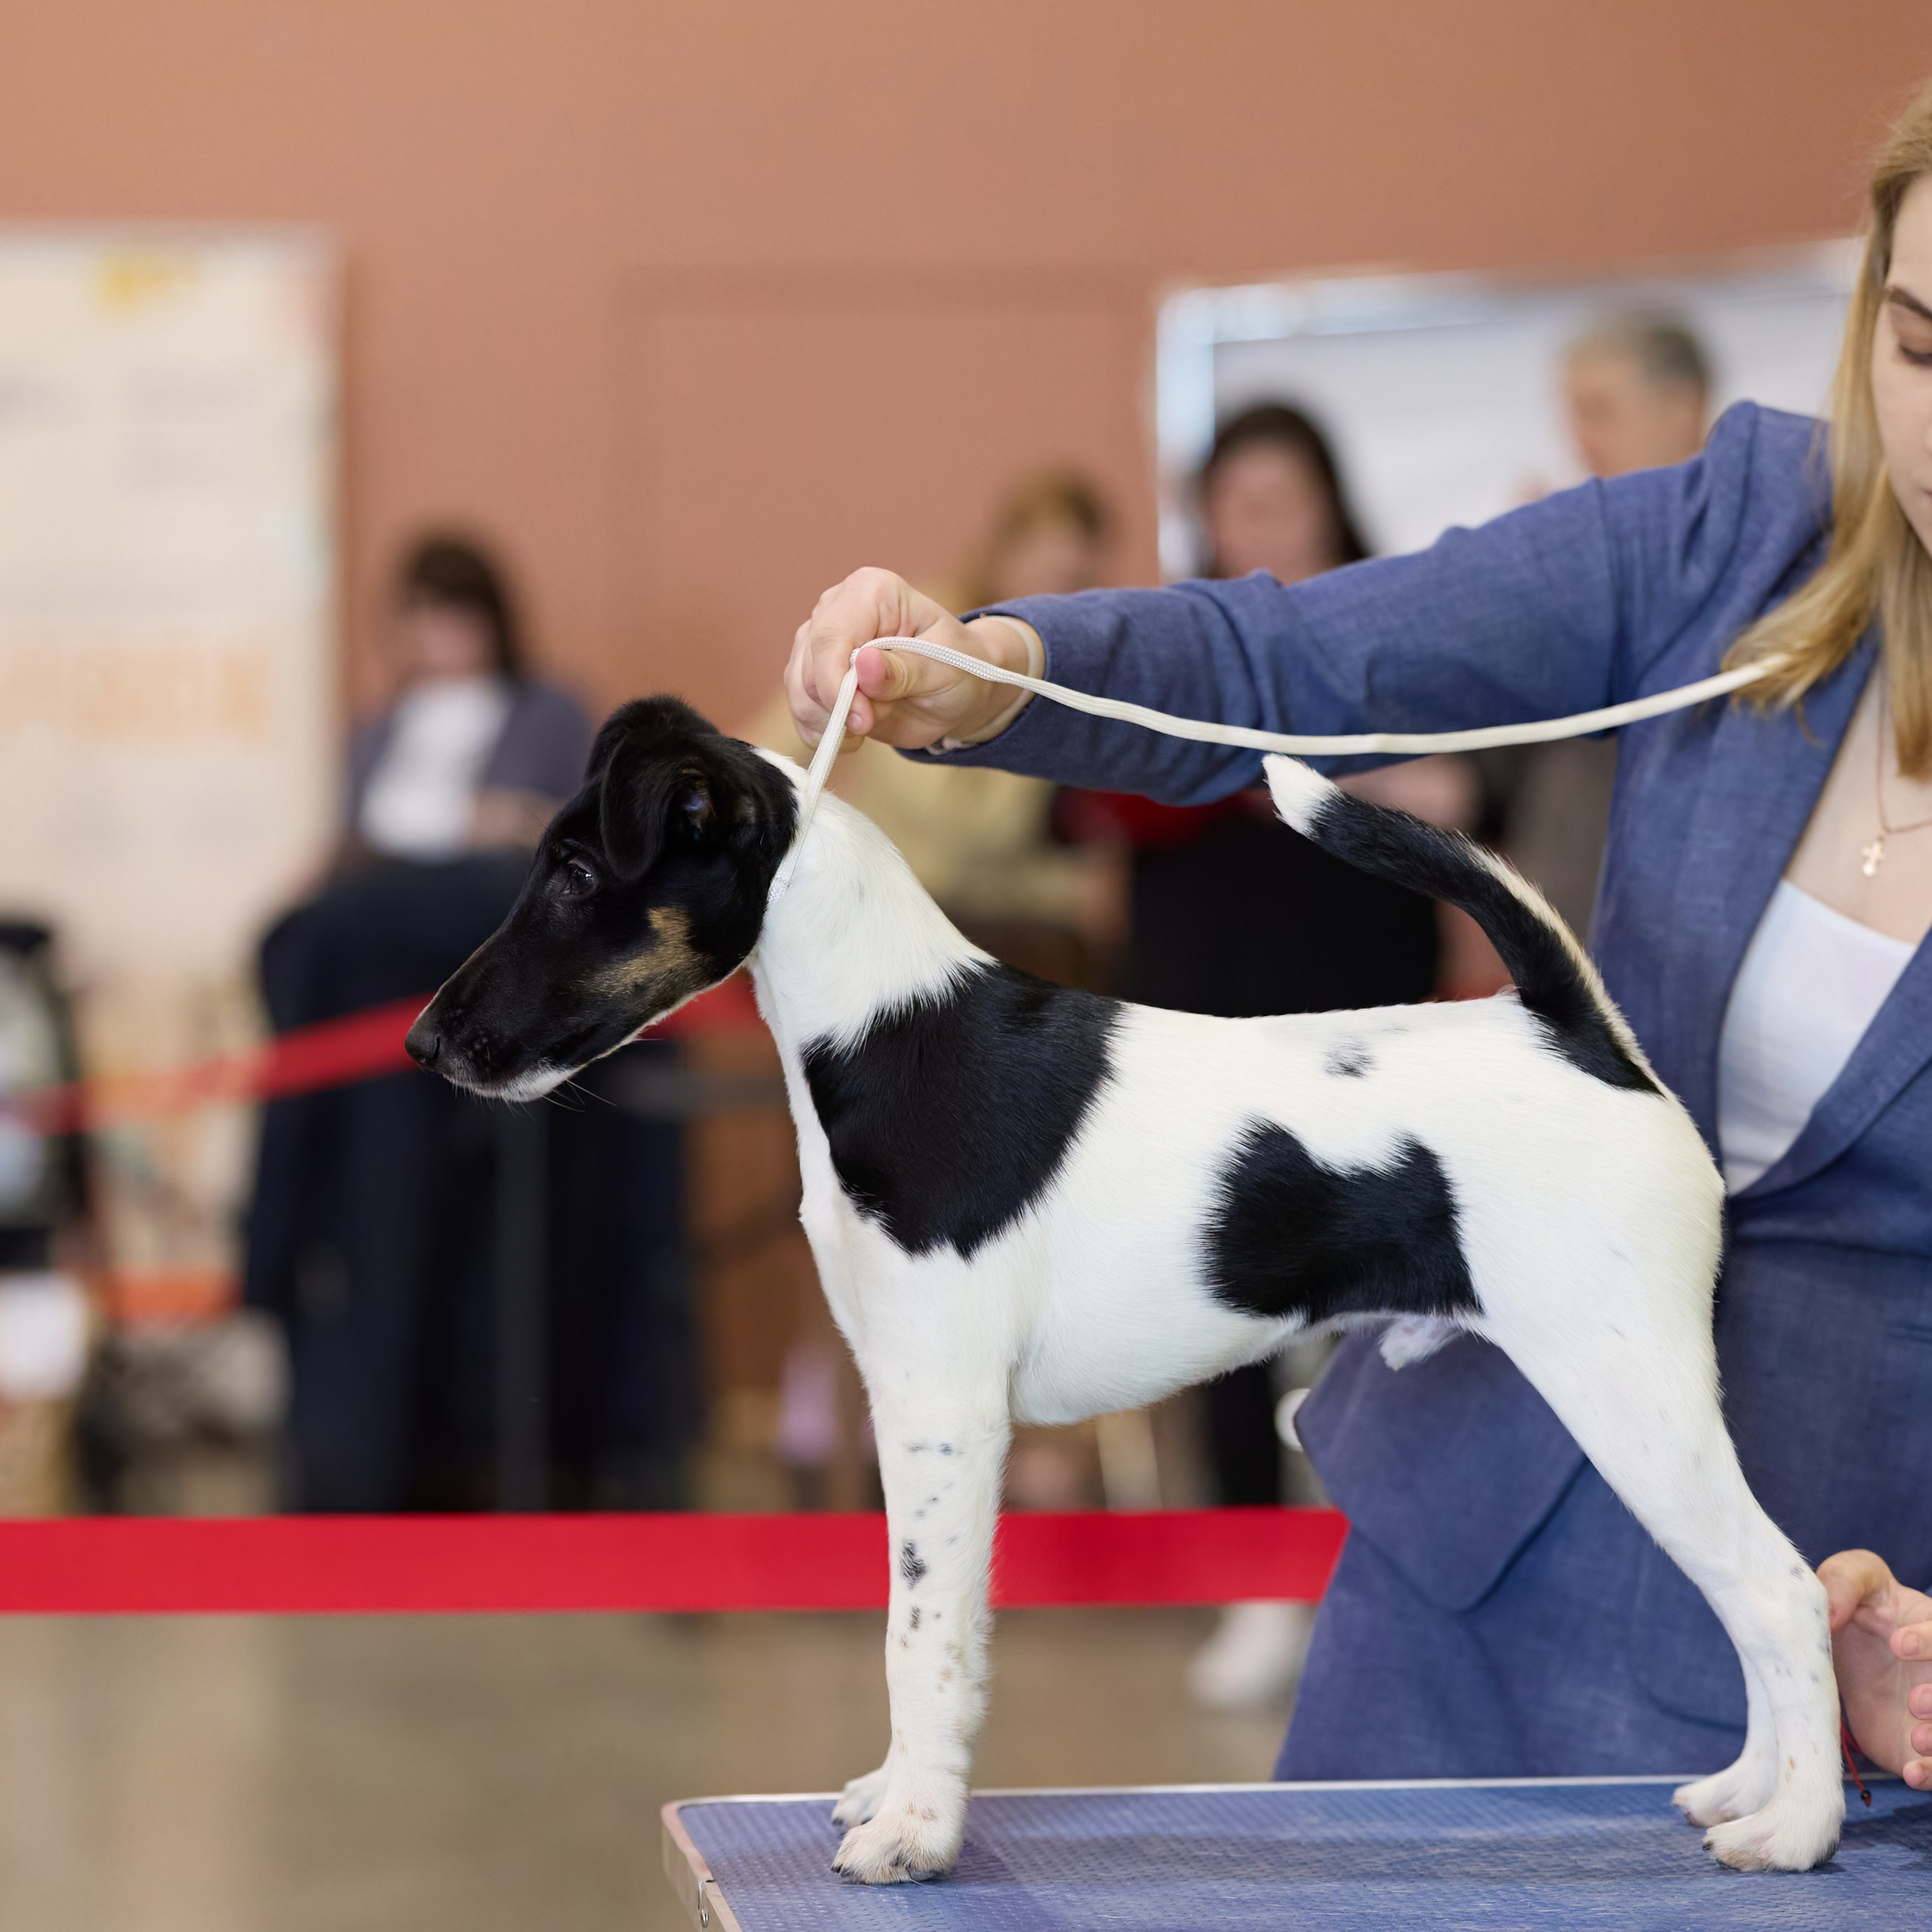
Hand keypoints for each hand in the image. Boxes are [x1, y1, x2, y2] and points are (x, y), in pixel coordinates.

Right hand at [786, 567, 1038, 750]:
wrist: (957, 691)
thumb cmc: (958, 669)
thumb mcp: (944, 671)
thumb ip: (904, 671)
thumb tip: (863, 666)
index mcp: (871, 592)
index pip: (831, 634)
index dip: (835, 682)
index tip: (859, 718)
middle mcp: (836, 610)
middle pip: (808, 666)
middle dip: (835, 707)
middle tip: (869, 725)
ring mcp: (820, 643)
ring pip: (799, 690)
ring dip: (828, 722)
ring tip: (866, 729)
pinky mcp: (814, 674)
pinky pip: (801, 709)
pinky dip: (821, 731)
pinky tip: (851, 736)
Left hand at [1820, 1548, 1931, 1786]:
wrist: (1850, 1653)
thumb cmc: (1859, 1608)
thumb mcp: (1851, 1580)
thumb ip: (1844, 1580)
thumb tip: (1831, 1611)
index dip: (1930, 1642)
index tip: (1899, 1644)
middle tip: (1914, 1701)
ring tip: (1917, 1738)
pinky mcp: (1924, 1748)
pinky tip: (1912, 1772)